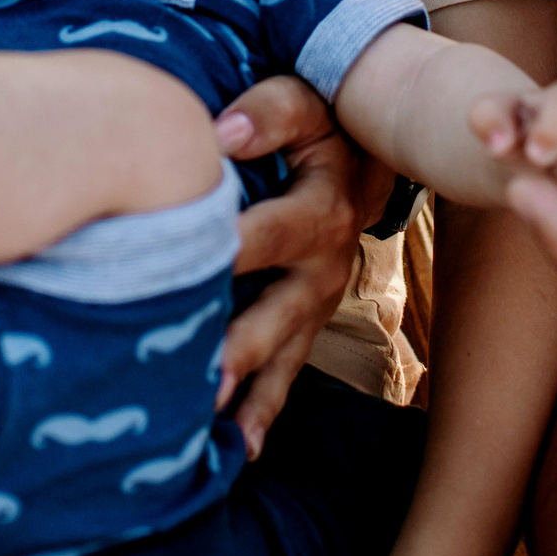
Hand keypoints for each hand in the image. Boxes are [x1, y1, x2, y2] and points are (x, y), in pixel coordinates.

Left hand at [215, 74, 385, 457]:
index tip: (192, 267)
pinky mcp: (307, 325)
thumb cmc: (318, 124)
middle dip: (242, 347)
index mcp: (322, 209)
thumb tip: (220, 132)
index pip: (274, 231)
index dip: (236, 247)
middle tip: (203, 380)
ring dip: (251, 395)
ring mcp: (317, 303)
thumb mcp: (304, 103)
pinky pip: (288, 374)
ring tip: (218, 438)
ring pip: (285, 357)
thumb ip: (267, 113)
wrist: (364, 154)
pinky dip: (263, 412)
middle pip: (279, 312)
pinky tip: (236, 452)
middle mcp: (325, 265)